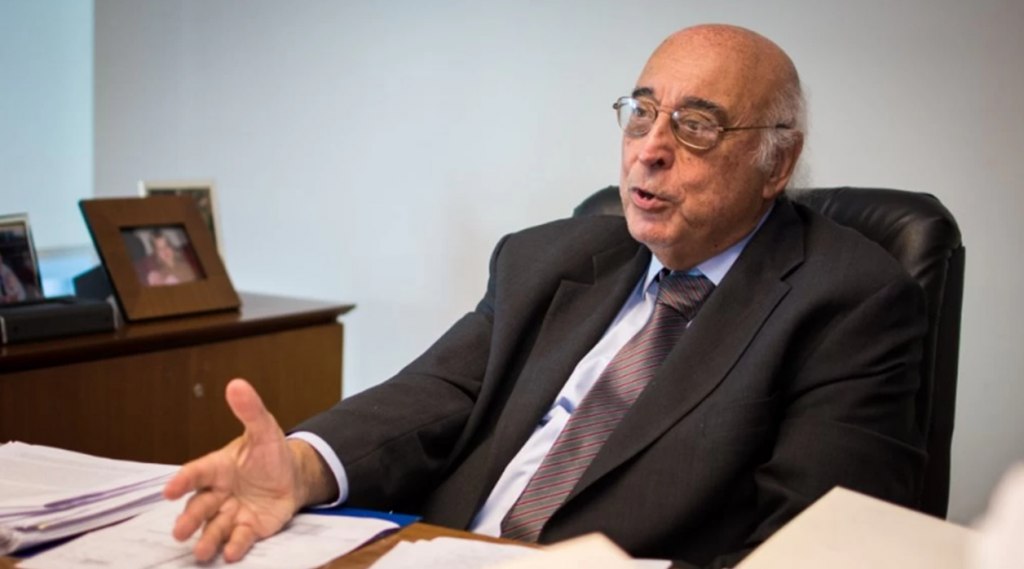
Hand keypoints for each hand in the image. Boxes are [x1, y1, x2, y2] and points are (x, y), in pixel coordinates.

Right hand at [163, 378, 311, 561]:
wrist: (293, 476)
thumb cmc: (270, 453)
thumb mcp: (264, 429)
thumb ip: (250, 410)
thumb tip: (236, 384)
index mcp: (218, 468)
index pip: (196, 473)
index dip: (182, 481)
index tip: (168, 490)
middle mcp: (220, 493)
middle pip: (200, 506)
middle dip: (189, 519)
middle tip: (179, 531)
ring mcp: (232, 512)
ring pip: (214, 527)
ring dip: (207, 539)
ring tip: (201, 552)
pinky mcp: (249, 528)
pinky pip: (240, 538)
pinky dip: (235, 545)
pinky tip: (230, 554)